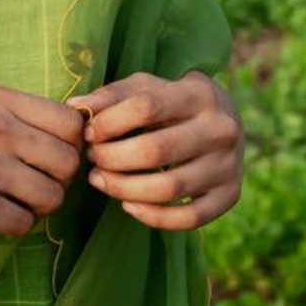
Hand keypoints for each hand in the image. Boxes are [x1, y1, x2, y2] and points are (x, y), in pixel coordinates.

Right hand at [0, 83, 86, 238]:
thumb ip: (21, 118)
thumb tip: (82, 138)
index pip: (71, 122)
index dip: (69, 145)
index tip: (48, 159)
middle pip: (70, 162)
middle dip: (55, 181)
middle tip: (26, 186)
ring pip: (52, 197)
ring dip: (34, 207)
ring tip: (4, 200)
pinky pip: (23, 225)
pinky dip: (10, 227)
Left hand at [67, 69, 242, 229]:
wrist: (225, 119)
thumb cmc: (172, 100)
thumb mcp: (146, 87)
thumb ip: (111, 95)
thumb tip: (75, 107)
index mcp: (199, 94)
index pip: (146, 107)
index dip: (110, 122)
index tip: (88, 132)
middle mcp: (221, 129)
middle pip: (156, 151)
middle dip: (112, 158)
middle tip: (92, 159)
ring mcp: (229, 165)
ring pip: (169, 188)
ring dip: (125, 188)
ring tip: (100, 180)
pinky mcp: (230, 195)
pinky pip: (189, 218)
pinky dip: (153, 217)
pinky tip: (128, 204)